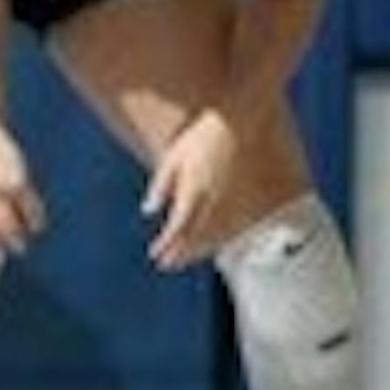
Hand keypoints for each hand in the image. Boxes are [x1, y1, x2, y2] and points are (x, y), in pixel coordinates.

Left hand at [143, 110, 235, 271]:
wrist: (237, 125)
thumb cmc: (200, 138)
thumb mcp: (172, 157)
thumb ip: (161, 185)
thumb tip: (148, 210)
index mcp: (193, 191)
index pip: (178, 227)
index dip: (167, 244)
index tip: (155, 254)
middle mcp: (212, 201)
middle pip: (194, 237)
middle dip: (179, 253)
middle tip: (165, 265)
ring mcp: (229, 201)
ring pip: (212, 236)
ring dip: (197, 251)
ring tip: (183, 259)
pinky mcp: (240, 200)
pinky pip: (228, 227)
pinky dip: (215, 239)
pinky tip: (207, 244)